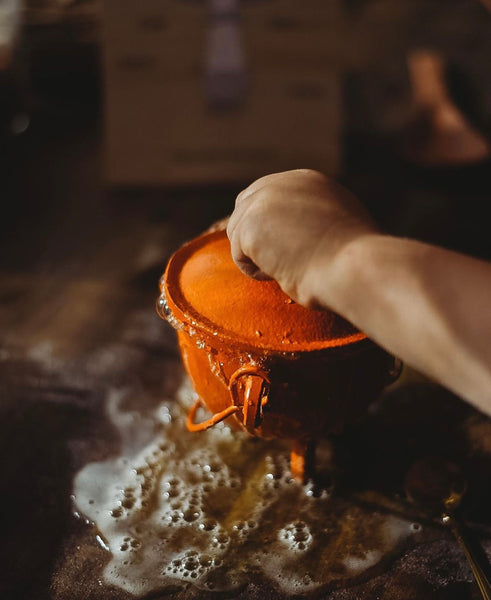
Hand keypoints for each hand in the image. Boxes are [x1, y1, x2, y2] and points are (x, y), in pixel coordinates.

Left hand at [227, 169, 378, 305]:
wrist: (354, 266)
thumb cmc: (354, 260)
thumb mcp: (340, 224)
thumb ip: (314, 218)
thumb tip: (294, 236)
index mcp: (307, 181)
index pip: (268, 196)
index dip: (270, 227)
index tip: (289, 249)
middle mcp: (283, 182)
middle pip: (244, 208)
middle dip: (254, 237)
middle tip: (282, 261)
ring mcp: (264, 200)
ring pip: (238, 233)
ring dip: (259, 257)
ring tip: (290, 266)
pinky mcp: (250, 223)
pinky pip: (239, 255)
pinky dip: (256, 271)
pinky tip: (282, 271)